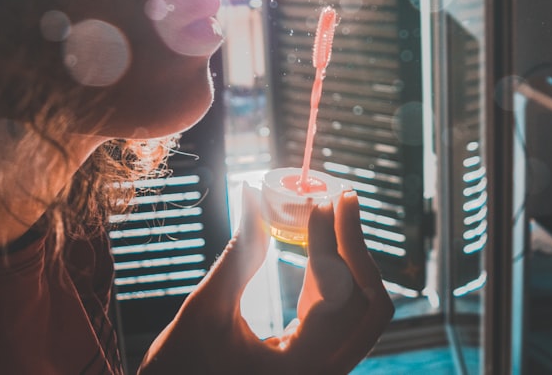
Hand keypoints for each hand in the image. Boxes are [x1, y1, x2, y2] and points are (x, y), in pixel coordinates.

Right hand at [137, 184, 393, 374]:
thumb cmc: (180, 367)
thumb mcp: (205, 311)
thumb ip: (239, 254)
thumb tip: (253, 194)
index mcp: (301, 371)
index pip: (340, 301)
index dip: (331, 245)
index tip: (318, 203)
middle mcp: (325, 374)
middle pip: (371, 307)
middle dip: (357, 248)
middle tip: (343, 198)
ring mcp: (326, 369)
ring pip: (363, 311)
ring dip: (352, 260)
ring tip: (333, 212)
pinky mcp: (317, 358)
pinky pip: (343, 314)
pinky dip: (336, 275)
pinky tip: (320, 243)